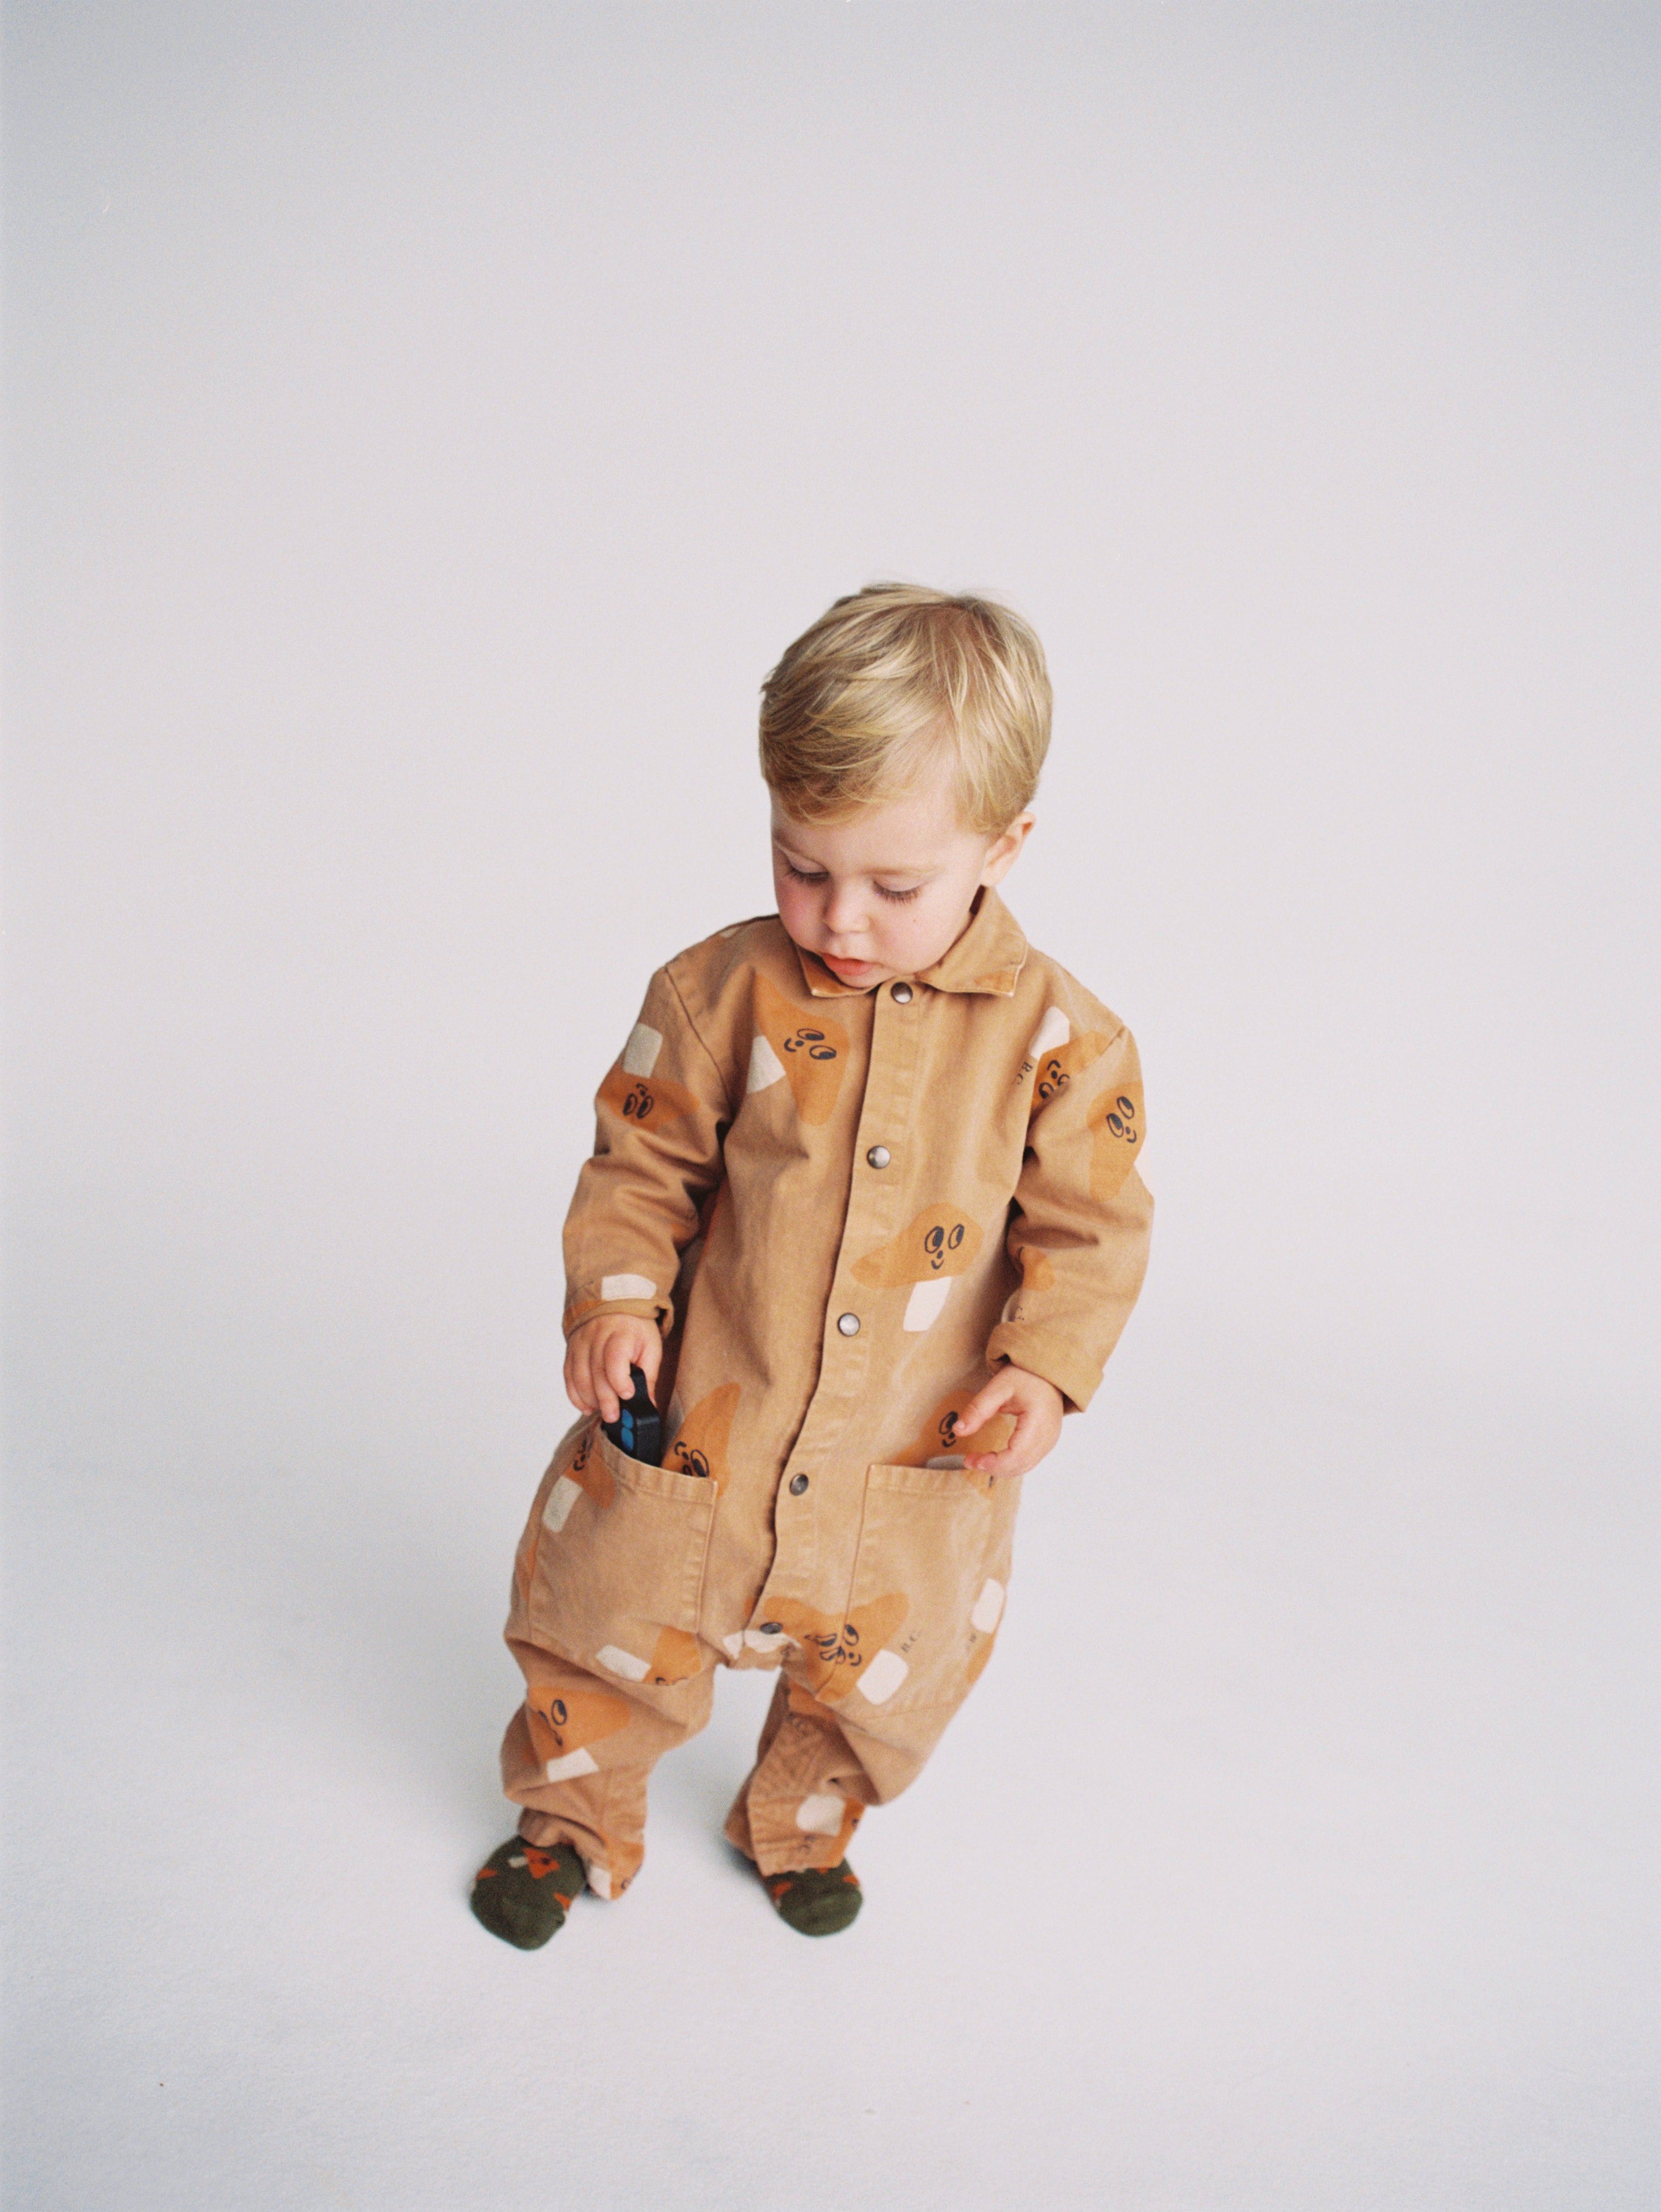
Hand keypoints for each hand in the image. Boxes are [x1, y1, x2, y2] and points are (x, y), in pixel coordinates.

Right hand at [564, 1314, 660, 1424]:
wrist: (615, 1304)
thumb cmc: (635, 1328)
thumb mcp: (651, 1346)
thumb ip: (649, 1375)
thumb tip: (648, 1403)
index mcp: (621, 1332)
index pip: (615, 1357)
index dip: (619, 1380)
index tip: (628, 1395)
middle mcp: (597, 1336)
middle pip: (596, 1371)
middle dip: (604, 1398)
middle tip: (613, 1416)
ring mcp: (581, 1343)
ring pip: (579, 1376)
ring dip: (589, 1399)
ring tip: (601, 1412)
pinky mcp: (571, 1350)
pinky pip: (568, 1375)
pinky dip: (575, 1395)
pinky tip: (586, 1406)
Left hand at [954, 1363, 1064, 1477]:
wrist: (1047, 1373)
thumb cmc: (1027, 1375)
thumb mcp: (998, 1387)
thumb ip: (978, 1409)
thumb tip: (958, 1430)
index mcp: (1038, 1422)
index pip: (1016, 1455)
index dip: (993, 1463)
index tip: (972, 1460)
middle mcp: (1048, 1436)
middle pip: (1019, 1465)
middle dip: (992, 1468)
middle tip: (969, 1460)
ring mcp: (1050, 1441)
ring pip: (1024, 1467)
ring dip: (1000, 1468)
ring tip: (978, 1459)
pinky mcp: (1046, 1442)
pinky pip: (1028, 1461)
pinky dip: (1009, 1464)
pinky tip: (994, 1457)